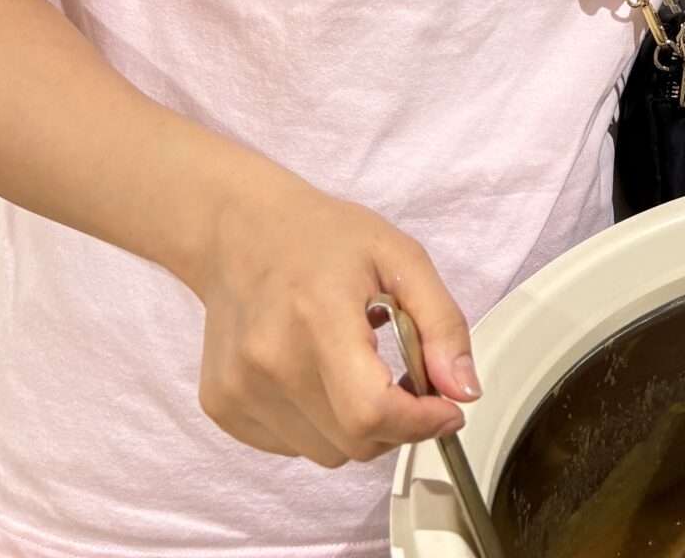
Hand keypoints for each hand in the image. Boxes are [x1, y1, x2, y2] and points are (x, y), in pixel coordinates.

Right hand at [184, 170, 478, 467]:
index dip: (419, 423)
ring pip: (326, 452)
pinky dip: (321, 426)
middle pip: (354, 441)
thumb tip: (463, 390)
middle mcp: (269, 360)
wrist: (240, 232)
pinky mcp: (222, 405)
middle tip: (408, 383)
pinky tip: (321, 377)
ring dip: (359, 428)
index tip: (446, 410)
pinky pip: (293, 447)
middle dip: (398, 424)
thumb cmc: (321, 238)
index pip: (370, 411)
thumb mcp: (401, 258)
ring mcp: (238, 388)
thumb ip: (442, 324)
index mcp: (318, 317)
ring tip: (359, 370)